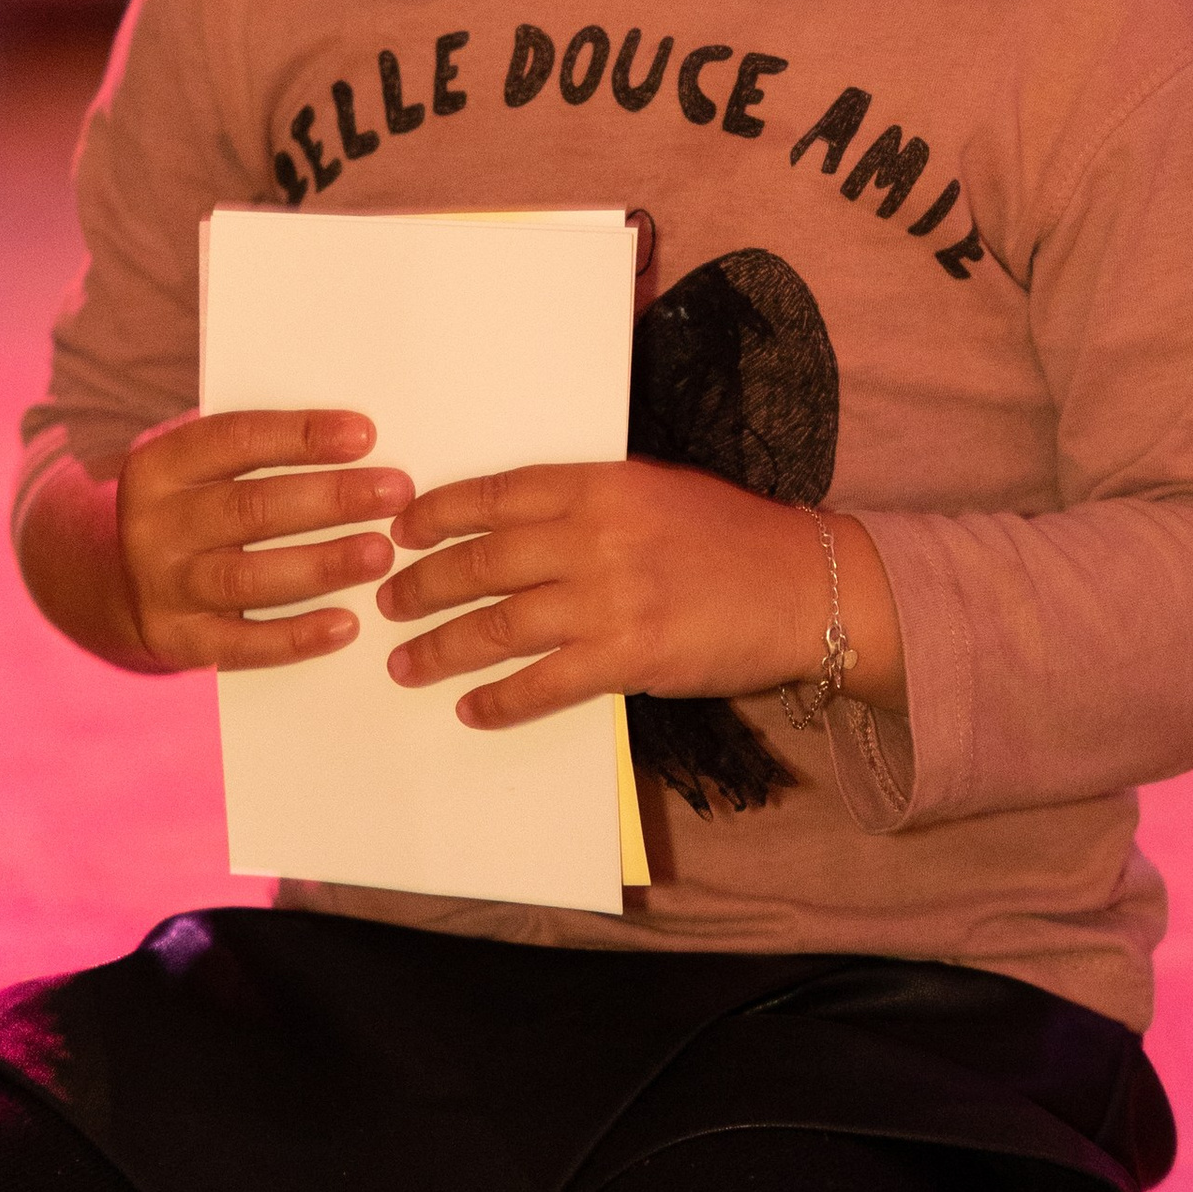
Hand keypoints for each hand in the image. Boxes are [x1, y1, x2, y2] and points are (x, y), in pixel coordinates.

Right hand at [113, 407, 414, 672]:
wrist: (119, 585)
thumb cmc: (194, 509)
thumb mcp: (201, 470)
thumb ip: (258, 452)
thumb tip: (356, 441)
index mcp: (159, 467)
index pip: (236, 439)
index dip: (302, 436)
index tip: (366, 435)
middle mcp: (153, 526)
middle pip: (250, 508)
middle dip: (331, 499)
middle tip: (396, 494)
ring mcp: (162, 588)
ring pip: (249, 578)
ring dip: (322, 565)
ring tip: (381, 555)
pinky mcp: (180, 642)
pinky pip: (244, 645)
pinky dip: (297, 637)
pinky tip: (347, 624)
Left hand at [378, 459, 881, 731]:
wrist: (803, 587)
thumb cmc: (733, 537)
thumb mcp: (656, 491)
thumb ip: (589, 504)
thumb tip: (512, 525)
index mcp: (602, 483)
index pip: (497, 492)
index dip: (439, 512)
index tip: (401, 529)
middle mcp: (597, 535)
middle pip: (483, 560)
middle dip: (423, 584)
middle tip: (389, 599)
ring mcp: (610, 599)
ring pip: (498, 624)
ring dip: (441, 646)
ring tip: (405, 662)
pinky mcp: (629, 657)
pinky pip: (543, 683)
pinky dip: (499, 699)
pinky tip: (470, 708)